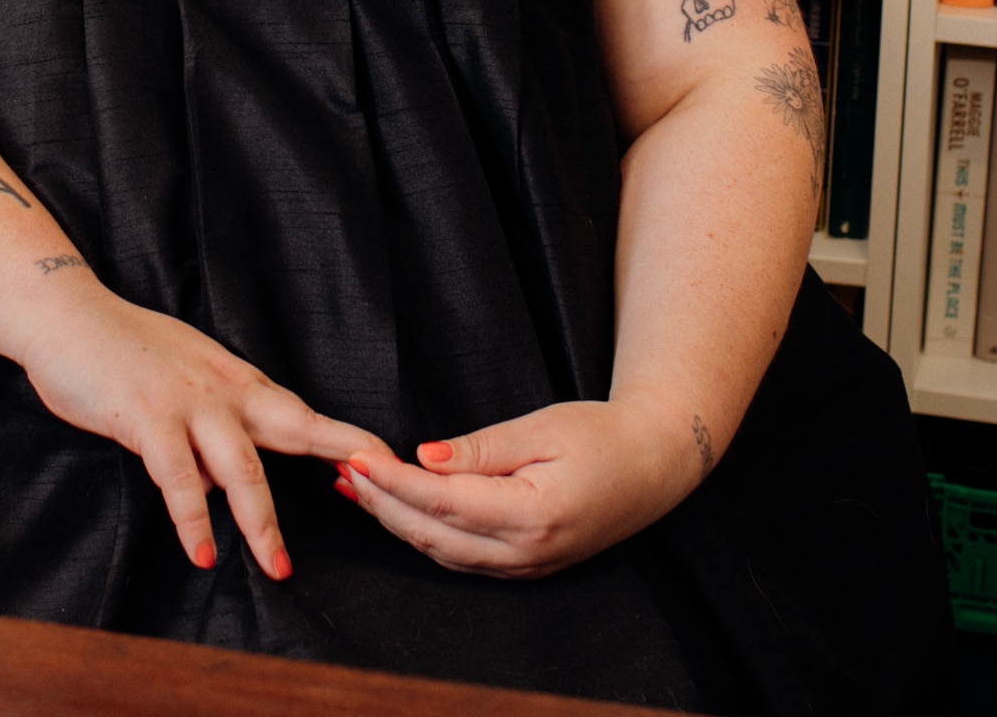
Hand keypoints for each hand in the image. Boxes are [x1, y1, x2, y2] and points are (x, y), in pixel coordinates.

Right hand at [18, 279, 391, 581]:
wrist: (65, 314)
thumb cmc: (121, 348)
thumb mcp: (184, 375)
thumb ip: (212, 418)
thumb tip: (226, 473)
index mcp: (234, 380)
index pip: (300, 412)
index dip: (343, 438)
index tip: (383, 461)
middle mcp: (222, 390)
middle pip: (294, 430)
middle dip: (338, 464)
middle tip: (377, 499)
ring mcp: (186, 404)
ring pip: (240, 468)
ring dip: (261, 522)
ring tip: (276, 567)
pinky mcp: (146, 419)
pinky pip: (177, 479)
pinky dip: (192, 519)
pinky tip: (202, 552)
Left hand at [337, 397, 705, 579]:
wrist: (653, 466)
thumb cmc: (601, 435)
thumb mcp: (542, 428)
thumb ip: (481, 449)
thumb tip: (425, 457)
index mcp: (532, 514)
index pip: (444, 501)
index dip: (394, 482)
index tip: (358, 458)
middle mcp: (525, 552)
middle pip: (433, 534)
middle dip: (382, 503)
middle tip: (343, 471)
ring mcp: (525, 566)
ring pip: (441, 551)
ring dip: (395, 521)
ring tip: (357, 488)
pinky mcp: (524, 566)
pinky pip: (460, 557)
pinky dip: (423, 534)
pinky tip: (399, 511)